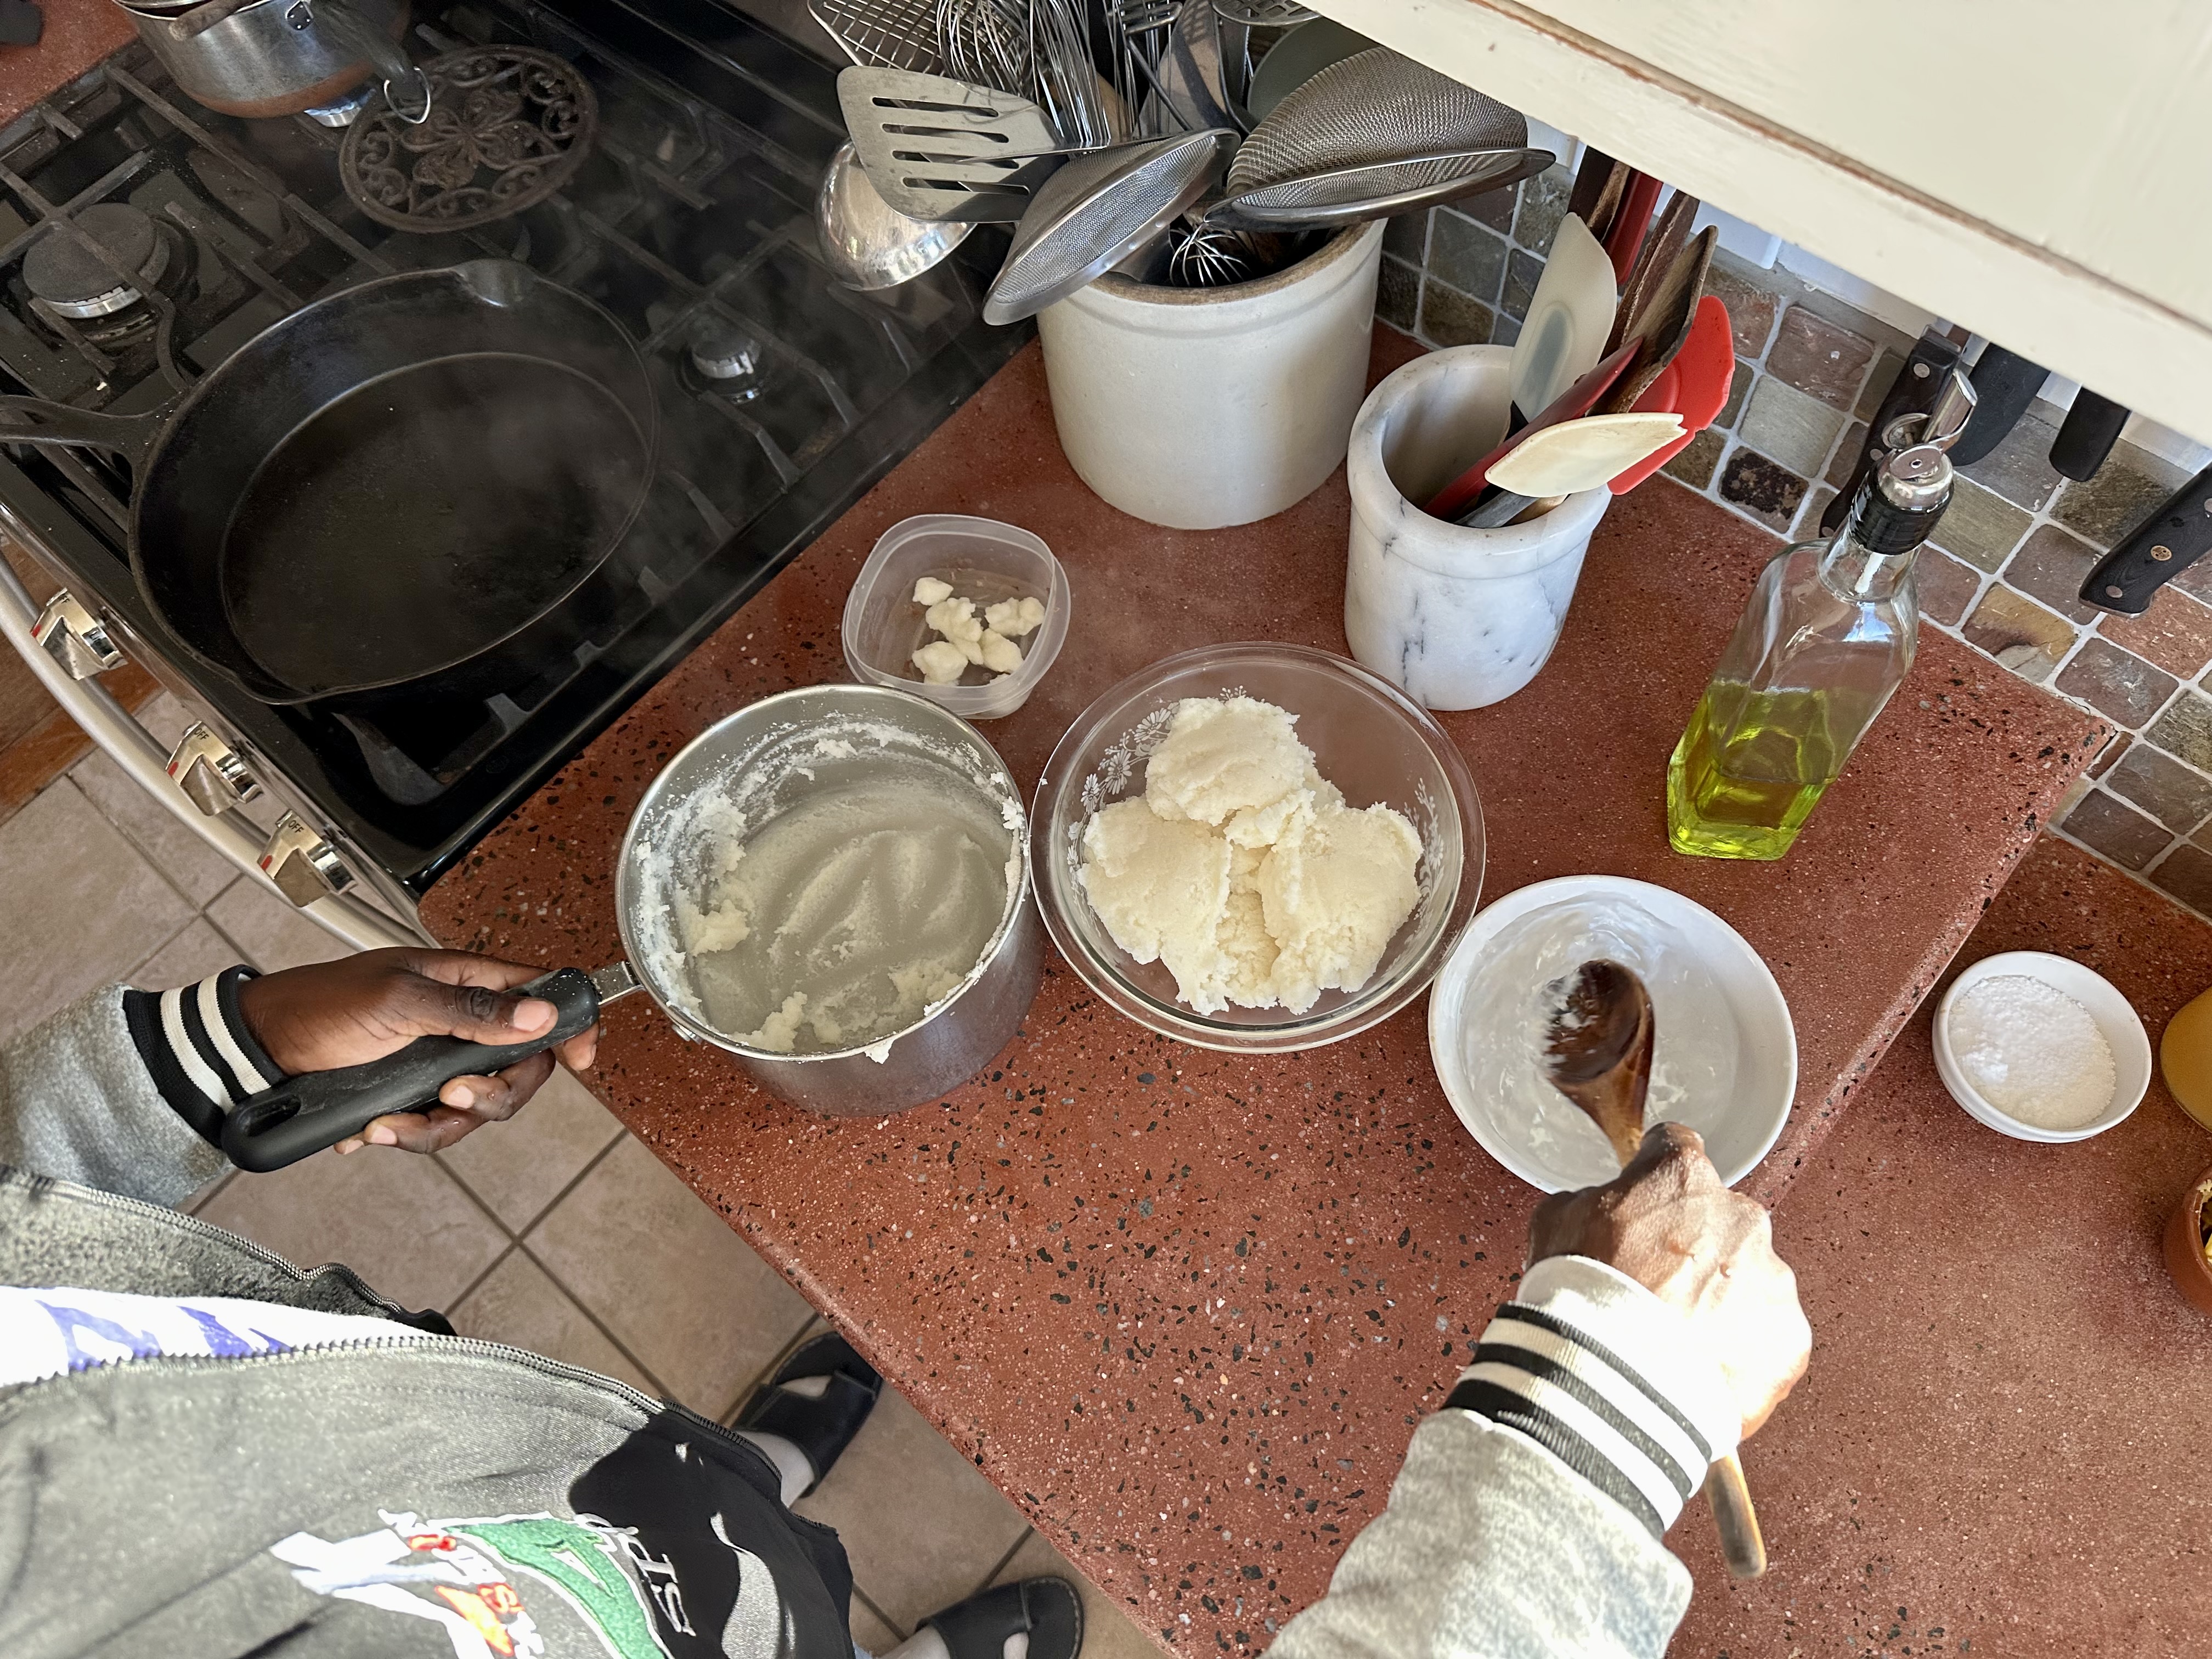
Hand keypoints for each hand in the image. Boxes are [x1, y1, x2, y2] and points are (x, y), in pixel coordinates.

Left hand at [236, 948, 600, 1155]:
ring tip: (390, 1123)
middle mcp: (461, 1024)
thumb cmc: (320, 1007)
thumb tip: (539, 1012)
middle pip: (520, 1068)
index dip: (569, 1024)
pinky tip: (369, 1127)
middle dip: (492, 1096)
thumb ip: (472, 1010)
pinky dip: (406, 1135)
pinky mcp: (412, 1096)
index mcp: (466, 982)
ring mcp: (438, 1063)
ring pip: (478, 1108)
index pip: (541, 995)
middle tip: (452, 1096)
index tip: (581, 1058)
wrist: (259, 1051)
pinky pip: (436, 1128)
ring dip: (438, 1126)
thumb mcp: (399, 1001)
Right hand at [1527, 1123, 1810, 1435]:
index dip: (1653, 1176)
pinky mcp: (1790, 1340)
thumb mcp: (1555, 1221)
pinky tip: (1698, 1367)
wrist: (1612, 1385)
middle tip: (1652, 1288)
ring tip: (1674, 1339)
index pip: (1676, 1150)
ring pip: (1748, 1281)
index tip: (1645, 1199)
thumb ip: (1591, 1202)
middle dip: (1692, 1248)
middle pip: (1720, 1220)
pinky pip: (1767, 1339)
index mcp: (1683, 1177)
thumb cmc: (1582, 1298)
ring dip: (1719, 1301)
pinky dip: (1739, 1352)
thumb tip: (1601, 1213)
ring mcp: (1773, 1281)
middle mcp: (1741, 1218)